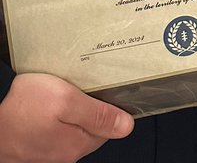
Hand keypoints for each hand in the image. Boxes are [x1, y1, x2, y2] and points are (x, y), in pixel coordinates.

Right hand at [0, 73, 133, 162]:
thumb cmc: (21, 109)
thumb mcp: (66, 101)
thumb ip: (98, 115)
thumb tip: (126, 126)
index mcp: (77, 145)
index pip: (109, 127)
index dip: (109, 106)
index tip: (105, 89)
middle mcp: (64, 155)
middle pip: (91, 129)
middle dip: (90, 109)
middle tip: (79, 89)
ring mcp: (48, 154)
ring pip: (72, 130)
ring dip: (71, 113)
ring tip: (61, 95)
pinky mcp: (35, 148)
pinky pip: (54, 132)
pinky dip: (55, 118)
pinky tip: (46, 107)